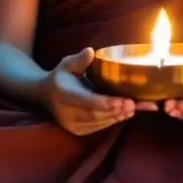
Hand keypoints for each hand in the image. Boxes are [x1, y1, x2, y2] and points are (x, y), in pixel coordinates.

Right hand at [42, 48, 156, 135]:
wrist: (46, 95)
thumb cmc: (61, 76)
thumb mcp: (67, 63)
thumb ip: (79, 59)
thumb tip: (90, 51)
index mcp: (64, 94)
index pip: (87, 101)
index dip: (107, 102)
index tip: (125, 101)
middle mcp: (66, 113)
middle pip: (96, 114)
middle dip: (117, 110)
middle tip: (135, 104)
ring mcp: (72, 124)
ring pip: (99, 122)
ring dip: (118, 116)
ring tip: (136, 108)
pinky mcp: (77, 131)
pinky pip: (98, 127)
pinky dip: (112, 120)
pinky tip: (125, 114)